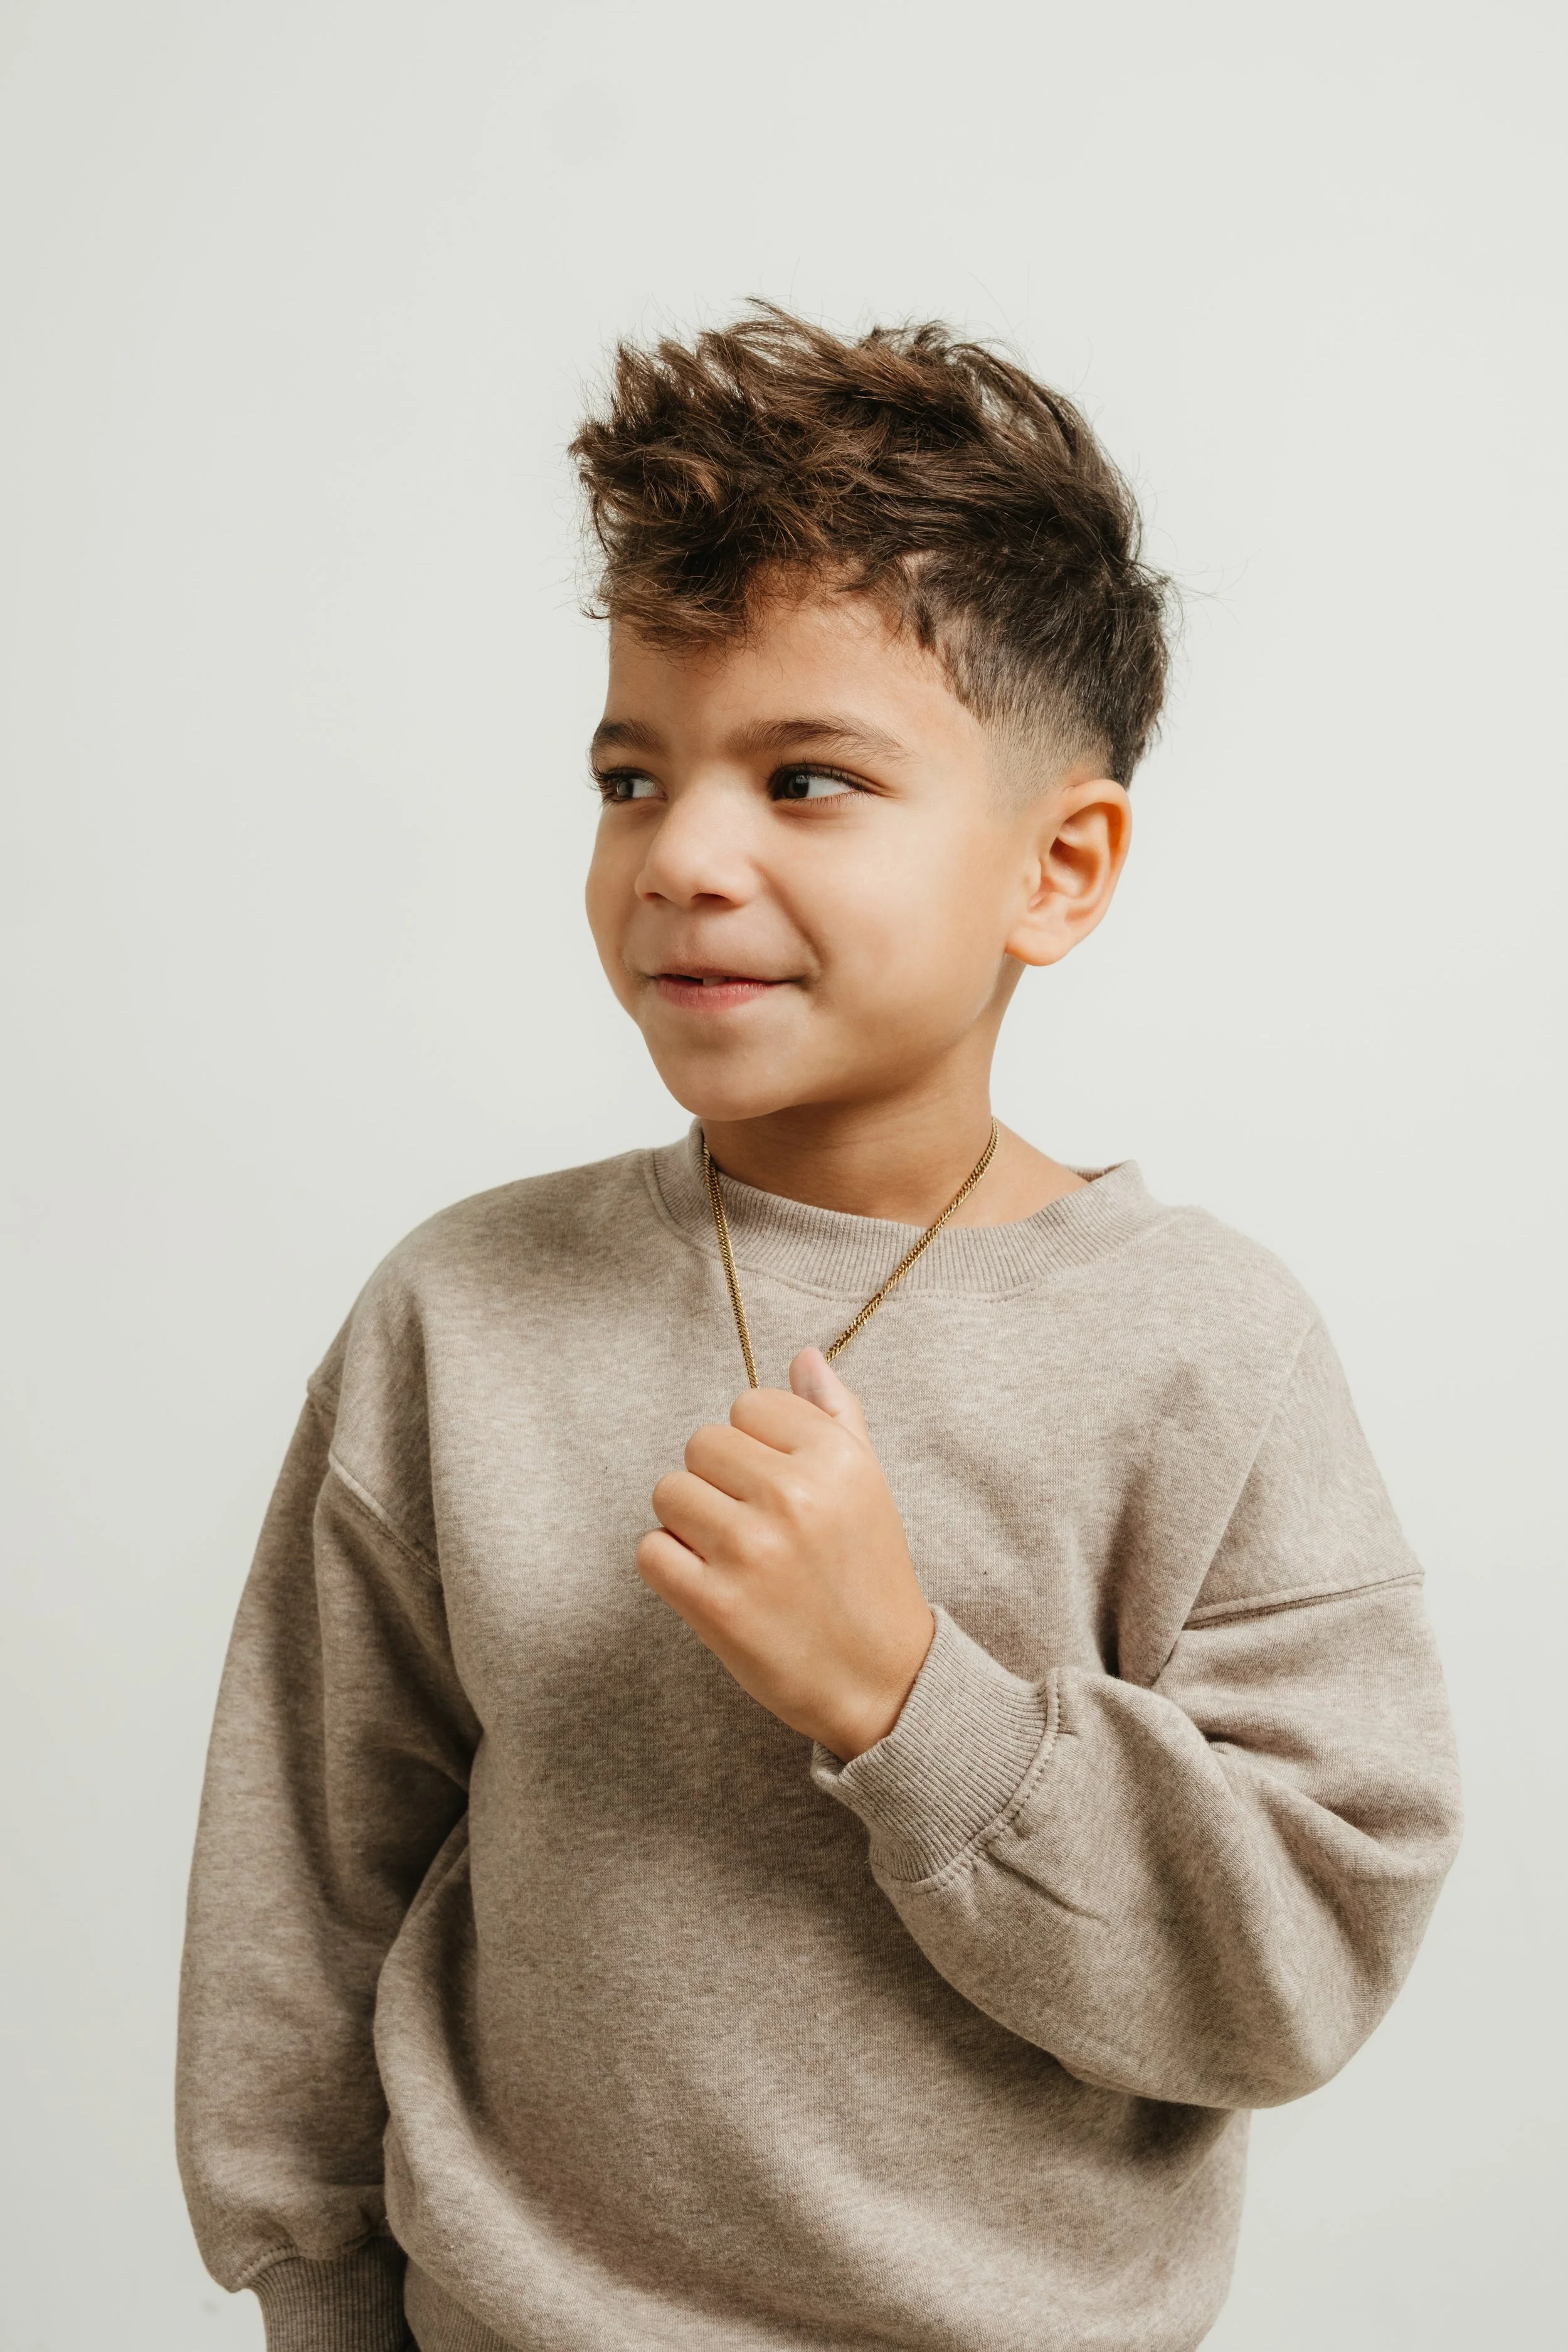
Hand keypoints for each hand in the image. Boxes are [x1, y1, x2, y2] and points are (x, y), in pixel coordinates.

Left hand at [638, 1349, 935, 1760]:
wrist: (883, 1681)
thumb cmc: (869, 1576)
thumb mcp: (869, 1486)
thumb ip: (836, 1415)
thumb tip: (804, 1355)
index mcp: (836, 1459)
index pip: (749, 1404)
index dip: (755, 1445)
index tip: (777, 1485)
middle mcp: (795, 1496)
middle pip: (701, 1443)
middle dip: (717, 1480)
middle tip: (753, 1524)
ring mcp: (751, 1551)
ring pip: (668, 1492)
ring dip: (688, 1522)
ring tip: (731, 1554)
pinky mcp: (715, 1605)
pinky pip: (650, 1551)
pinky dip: (669, 1566)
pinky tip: (708, 1584)